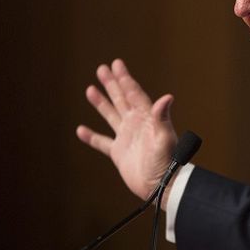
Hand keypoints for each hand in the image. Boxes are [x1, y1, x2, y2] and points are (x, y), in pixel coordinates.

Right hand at [76, 59, 177, 201]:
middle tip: (102, 68)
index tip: (116, 64)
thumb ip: (162, 118)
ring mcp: (127, 138)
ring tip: (90, 89)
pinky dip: (91, 137)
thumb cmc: (167, 162)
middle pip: (121, 99)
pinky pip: (102, 142)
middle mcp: (136, 125)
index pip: (134, 93)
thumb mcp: (165, 138)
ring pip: (111, 116)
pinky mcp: (119, 153)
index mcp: (147, 118)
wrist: (161, 186)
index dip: (125, 79)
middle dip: (112, 84)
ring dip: (101, 103)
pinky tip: (81, 130)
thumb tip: (168, 97)